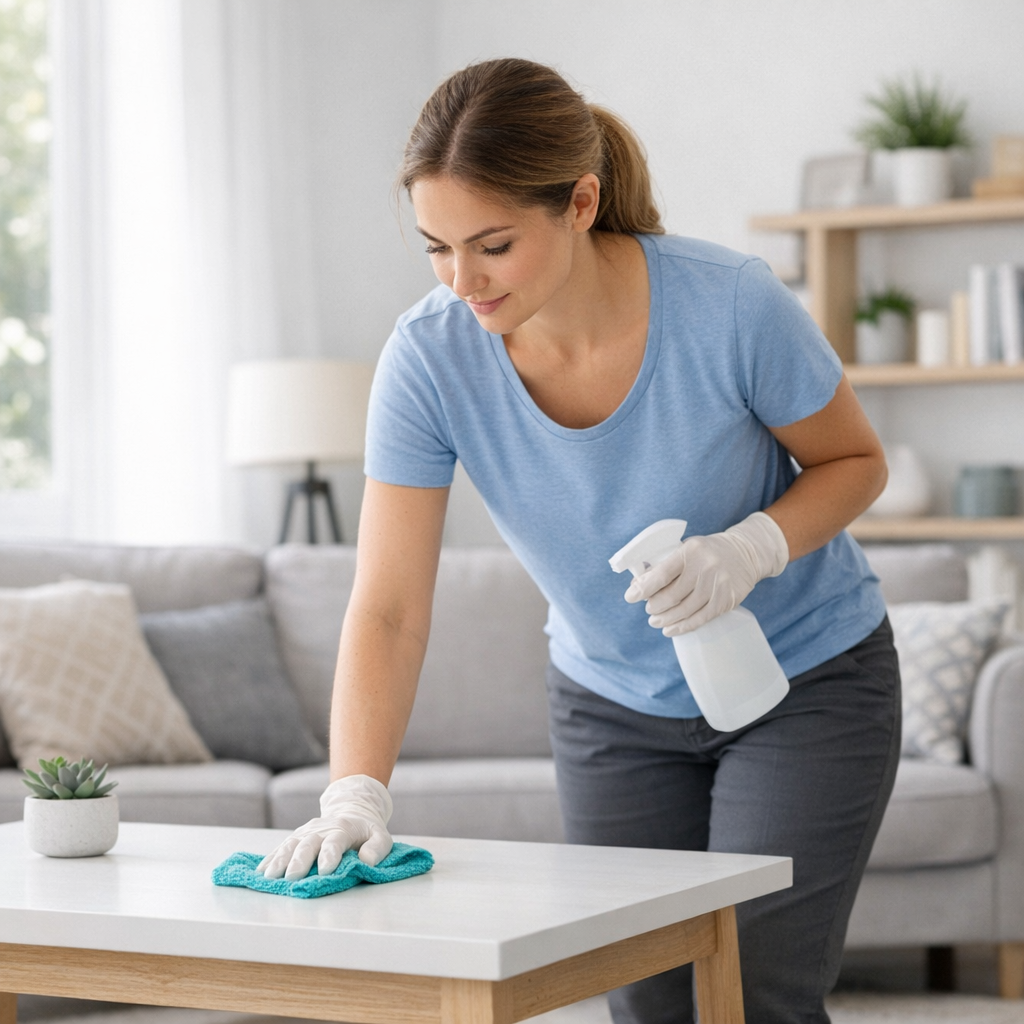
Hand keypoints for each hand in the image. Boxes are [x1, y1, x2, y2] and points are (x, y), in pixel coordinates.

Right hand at [257, 774, 393, 880]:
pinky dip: (270, 859)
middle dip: (300, 861)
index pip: (335, 841)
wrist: (351, 811)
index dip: (330, 854)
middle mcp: (321, 829)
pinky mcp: (296, 838)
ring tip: (270, 876)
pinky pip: (281, 848)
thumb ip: (377, 848)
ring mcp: (305, 833)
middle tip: (292, 877)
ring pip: (290, 845)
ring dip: (280, 860)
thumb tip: (366, 860)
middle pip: (308, 844)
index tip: (325, 871)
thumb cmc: (366, 831)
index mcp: (343, 829)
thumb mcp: (380, 836)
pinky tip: (260, 871)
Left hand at [624, 511, 787, 636]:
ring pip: (684, 610)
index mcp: (690, 551)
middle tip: (649, 610)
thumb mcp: (686, 549)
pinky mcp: (727, 600)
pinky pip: (700, 618)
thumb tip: (637, 584)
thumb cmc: (707, 552)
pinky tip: (671, 629)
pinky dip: (683, 626)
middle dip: (654, 606)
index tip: (630, 597)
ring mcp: (718, 585)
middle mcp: (705, 567)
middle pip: (672, 596)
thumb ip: (664, 565)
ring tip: (655, 621)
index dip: (643, 588)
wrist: (746, 553)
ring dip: (665, 619)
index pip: (662, 574)